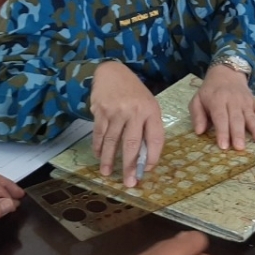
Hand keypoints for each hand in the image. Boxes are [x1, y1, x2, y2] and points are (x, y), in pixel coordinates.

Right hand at [90, 61, 164, 186]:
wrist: (112, 72)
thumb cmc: (134, 93)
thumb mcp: (147, 105)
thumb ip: (147, 127)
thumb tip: (144, 157)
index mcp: (151, 111)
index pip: (155, 138)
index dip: (152, 157)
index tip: (147, 171)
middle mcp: (135, 111)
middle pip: (132, 144)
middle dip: (130, 166)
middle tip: (129, 183)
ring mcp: (117, 111)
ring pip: (113, 141)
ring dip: (109, 160)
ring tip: (107, 174)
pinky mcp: (101, 110)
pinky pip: (100, 133)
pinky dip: (99, 147)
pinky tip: (99, 156)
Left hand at [189, 64, 254, 149]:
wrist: (226, 72)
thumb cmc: (210, 91)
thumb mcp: (197, 100)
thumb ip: (197, 116)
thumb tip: (199, 132)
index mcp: (217, 101)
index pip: (220, 118)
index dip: (222, 132)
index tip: (224, 146)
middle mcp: (233, 101)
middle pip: (236, 119)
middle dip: (238, 133)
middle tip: (240, 148)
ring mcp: (245, 101)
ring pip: (250, 115)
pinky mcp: (254, 101)